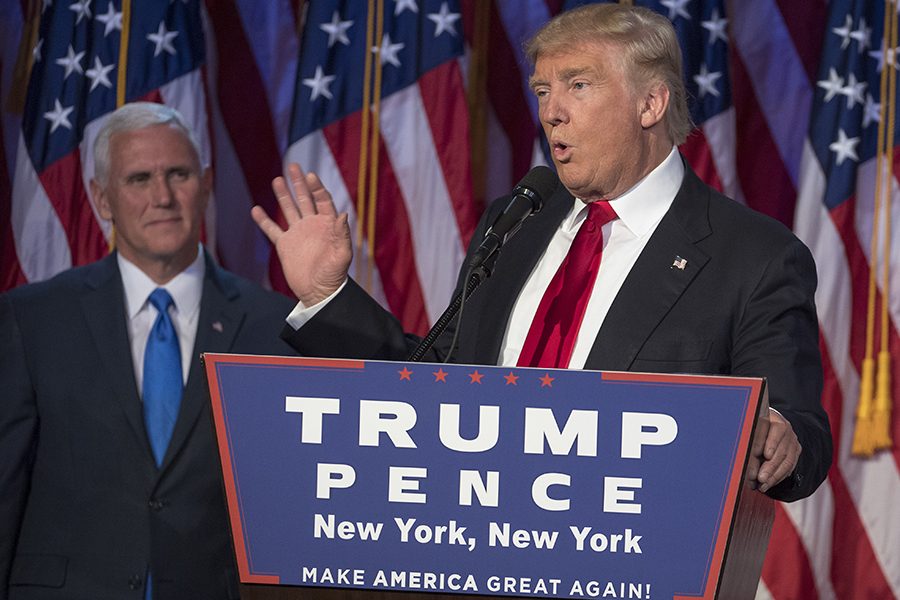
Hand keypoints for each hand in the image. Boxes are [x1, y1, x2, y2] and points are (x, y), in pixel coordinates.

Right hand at [252, 163, 351, 305]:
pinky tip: (256, 209)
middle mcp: (312, 225)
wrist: (319, 292)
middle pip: (305, 199)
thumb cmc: (334, 275)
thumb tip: (343, 214)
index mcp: (327, 225)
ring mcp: (298, 234)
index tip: (310, 176)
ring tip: (277, 179)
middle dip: (299, 183)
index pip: (322, 201)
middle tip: (293, 166)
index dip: (317, 188)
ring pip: (289, 209)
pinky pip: (272, 229)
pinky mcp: (285, 245)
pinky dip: (264, 220)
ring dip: (283, 195)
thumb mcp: (342, 255)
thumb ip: (342, 235)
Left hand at [747, 408, 800, 493]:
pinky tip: (769, 483)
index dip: (766, 443)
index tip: (758, 454)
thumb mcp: (747, 428)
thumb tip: (743, 460)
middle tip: (760, 478)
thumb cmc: (751, 427)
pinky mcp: (795, 450)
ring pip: (787, 460)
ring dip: (774, 475)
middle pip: (780, 449)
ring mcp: (792, 439)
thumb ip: (746, 441)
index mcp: (772, 417)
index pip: (773, 430)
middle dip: (769, 466)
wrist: (767, 424)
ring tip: (763, 485)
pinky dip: (779, 477)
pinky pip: (790, 466)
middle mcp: (785, 427)